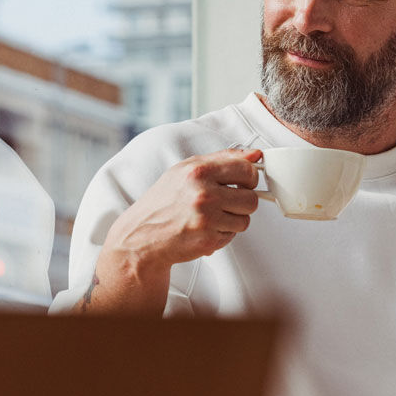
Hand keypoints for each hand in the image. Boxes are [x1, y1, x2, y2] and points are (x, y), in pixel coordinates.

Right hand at [104, 148, 261, 267]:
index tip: (244, 181)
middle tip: (226, 201)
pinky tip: (206, 228)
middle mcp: (203, 195)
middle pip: (251, 198)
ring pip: (245, 220)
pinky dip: (223, 233)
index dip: (250, 177)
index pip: (247, 170)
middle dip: (243, 201)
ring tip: (212, 216)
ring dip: (233, 219)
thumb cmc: (164, 200)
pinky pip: (233, 235)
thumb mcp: (186, 169)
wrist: (141, 236)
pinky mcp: (208, 240)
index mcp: (198, 172)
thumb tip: (254, 155)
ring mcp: (206, 220)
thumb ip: (223, 158)